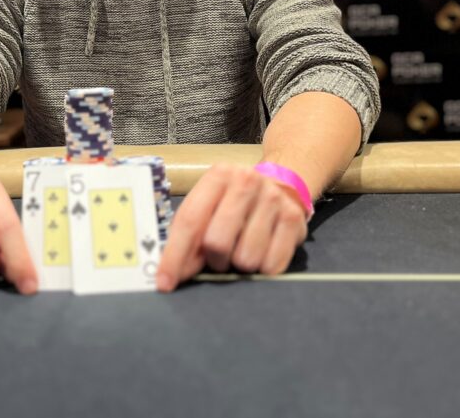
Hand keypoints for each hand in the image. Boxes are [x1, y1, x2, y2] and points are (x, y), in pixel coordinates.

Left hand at [156, 163, 307, 291]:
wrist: (279, 186)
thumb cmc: (233, 202)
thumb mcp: (209, 205)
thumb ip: (189, 234)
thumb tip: (170, 273)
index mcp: (218, 176)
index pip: (190, 221)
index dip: (175, 256)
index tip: (165, 283)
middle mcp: (246, 182)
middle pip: (217, 242)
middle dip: (213, 261)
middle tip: (217, 258)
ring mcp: (273, 199)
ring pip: (246, 259)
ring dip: (238, 264)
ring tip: (242, 249)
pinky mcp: (294, 219)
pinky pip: (271, 265)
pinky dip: (262, 269)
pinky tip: (262, 251)